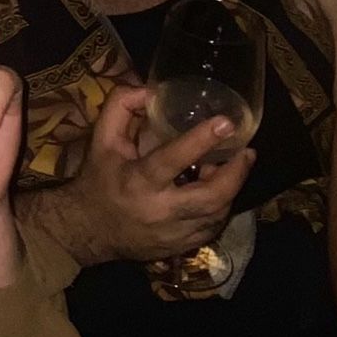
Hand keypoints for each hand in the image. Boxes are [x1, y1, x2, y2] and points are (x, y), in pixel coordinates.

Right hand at [40, 83, 254, 263]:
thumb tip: (149, 90)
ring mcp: (174, 234)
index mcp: (139, 181)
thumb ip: (120, 107)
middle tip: (246, 152)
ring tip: (233, 167)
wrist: (89, 231)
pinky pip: (212, 228)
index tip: (226, 122)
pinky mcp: (182, 247)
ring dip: (230, 189)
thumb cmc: (99, 180)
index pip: (174, 159)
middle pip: (211, 197)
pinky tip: (219, 191)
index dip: (201, 139)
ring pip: (217, 214)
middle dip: (235, 174)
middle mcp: (160, 210)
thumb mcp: (101, 140)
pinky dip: (220, 207)